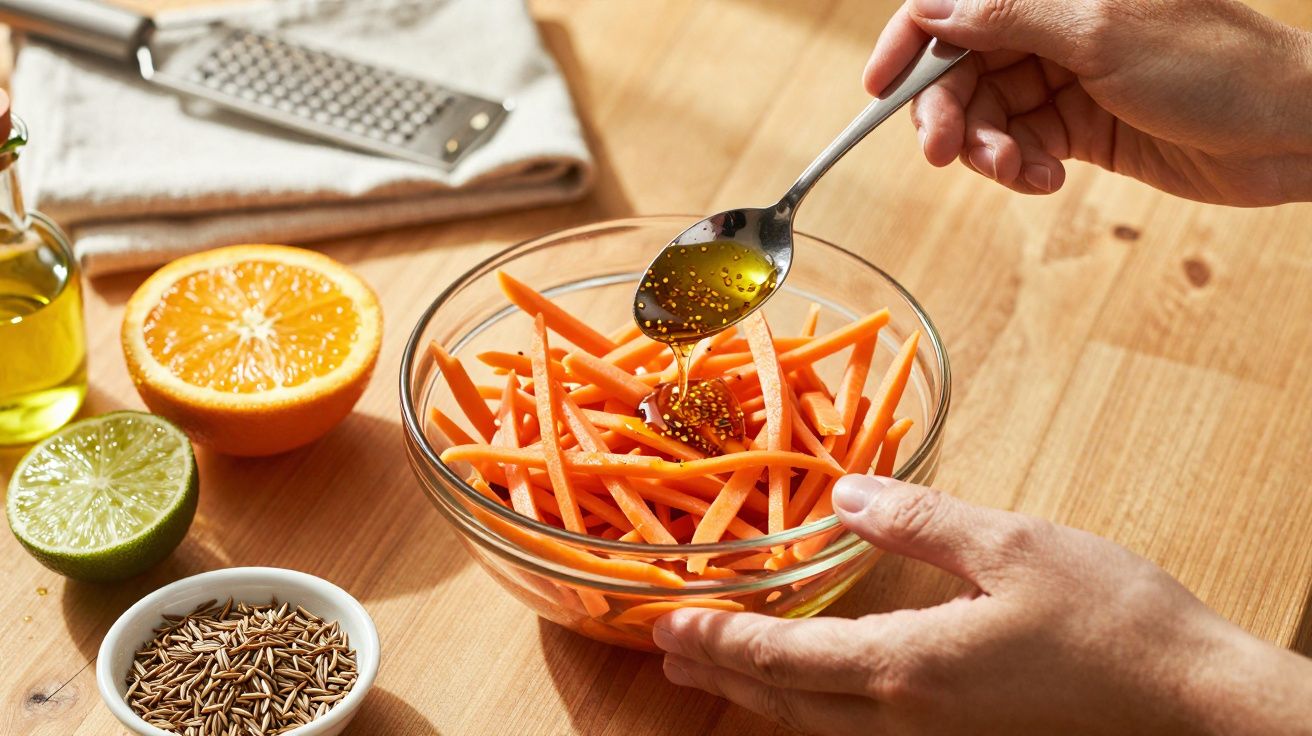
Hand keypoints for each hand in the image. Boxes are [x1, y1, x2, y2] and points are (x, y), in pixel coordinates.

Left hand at [654, 476, 1311, 734]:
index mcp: (908, 667)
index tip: (667, 624)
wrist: (1192, 703)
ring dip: (759, 695)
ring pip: (819, 725)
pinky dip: (810, 710)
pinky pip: (859, 732)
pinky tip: (809, 693)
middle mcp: (906, 718)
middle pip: (787, 702)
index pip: (784, 656)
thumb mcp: (1010, 546)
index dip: (720, 639)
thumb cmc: (1109, 620)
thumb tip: (842, 494)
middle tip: (668, 653)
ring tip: (713, 674)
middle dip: (722, 674)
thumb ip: (915, 521)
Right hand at [866, 0, 1311, 204]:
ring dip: (988, 152)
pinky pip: (1018, 148)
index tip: (877, 89)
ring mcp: (1064, 78)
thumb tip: (932, 8)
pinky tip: (1048, 180)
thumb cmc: (1214, 65)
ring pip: (985, 115)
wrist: (1290, 131)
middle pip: (960, 69)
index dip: (908, 43)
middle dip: (948, 113)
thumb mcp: (1100, 33)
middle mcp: (1051, 28)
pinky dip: (1019, 169)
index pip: (953, 6)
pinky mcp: (1078, 126)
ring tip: (1018, 174)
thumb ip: (1009, 17)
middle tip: (949, 156)